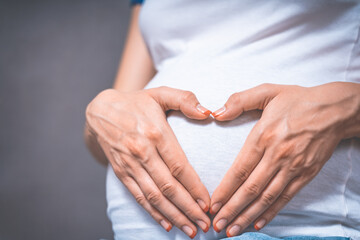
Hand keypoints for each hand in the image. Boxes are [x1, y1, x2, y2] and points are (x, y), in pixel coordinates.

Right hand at [85, 87, 211, 237]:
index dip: (195, 187)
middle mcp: (142, 151)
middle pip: (168, 186)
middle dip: (188, 209)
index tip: (208, 203)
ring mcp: (130, 164)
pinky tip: (166, 224)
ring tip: (190, 230)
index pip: (179, 166)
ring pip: (153, 196)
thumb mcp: (160, 94)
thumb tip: (208, 113)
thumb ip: (185, 99)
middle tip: (205, 225)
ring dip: (173, 215)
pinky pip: (138, 196)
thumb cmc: (137, 102)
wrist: (101, 111)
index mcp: (155, 132)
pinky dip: (152, 212)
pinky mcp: (121, 172)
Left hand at [210, 82, 359, 236]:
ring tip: (232, 230)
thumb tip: (217, 113)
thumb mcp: (267, 91)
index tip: (212, 204)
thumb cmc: (298, 100)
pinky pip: (286, 197)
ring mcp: (292, 167)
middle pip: (250, 188)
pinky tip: (259, 223)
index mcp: (264, 136)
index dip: (225, 190)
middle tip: (216, 225)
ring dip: (248, 215)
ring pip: (266, 197)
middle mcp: (277, 155)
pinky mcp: (305, 174)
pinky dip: (272, 212)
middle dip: (231, 209)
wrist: (335, 110)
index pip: (239, 169)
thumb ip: (239, 101)